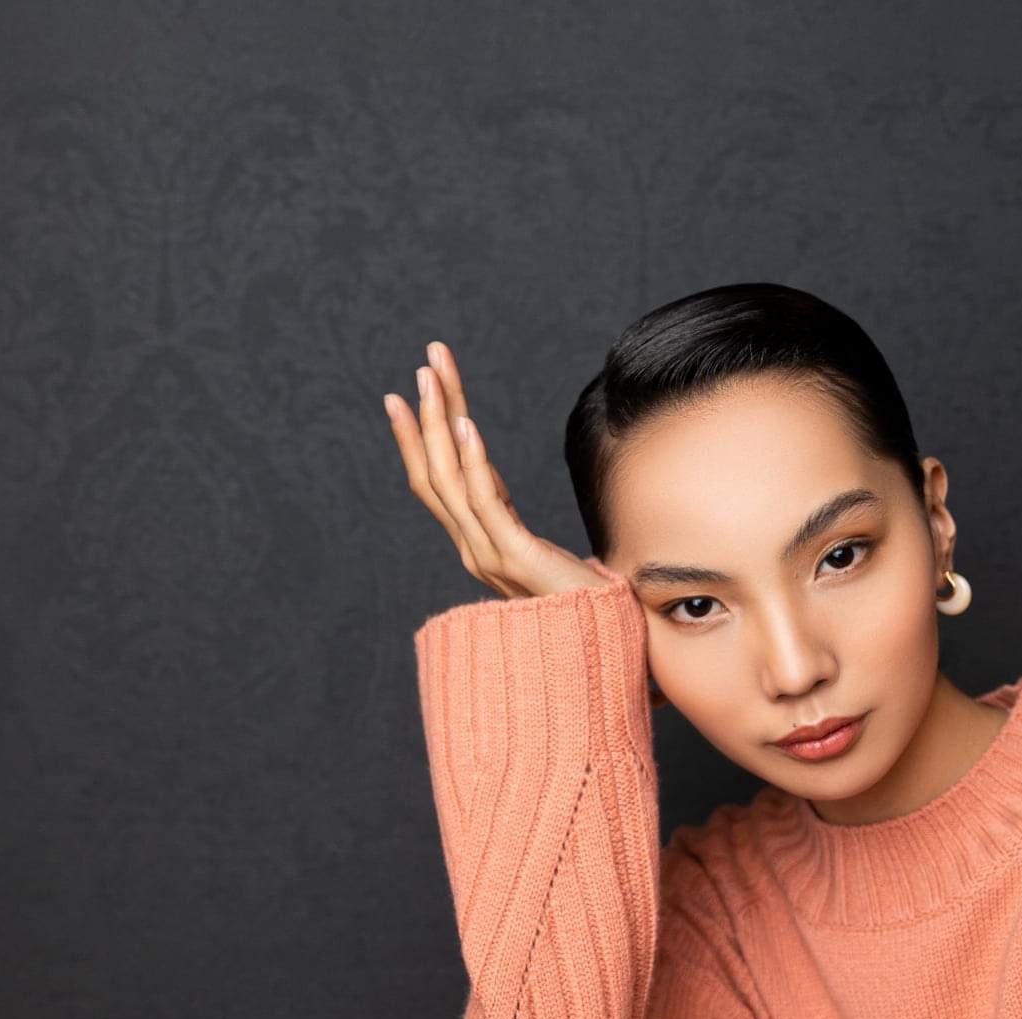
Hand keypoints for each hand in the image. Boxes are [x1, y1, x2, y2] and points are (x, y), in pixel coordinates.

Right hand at [383, 340, 614, 599]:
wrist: (607, 649)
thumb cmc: (584, 607)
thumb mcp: (543, 554)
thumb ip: (514, 525)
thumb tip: (498, 486)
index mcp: (478, 546)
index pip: (439, 484)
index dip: (422, 439)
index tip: (414, 394)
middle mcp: (474, 550)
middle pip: (436, 474)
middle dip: (427, 416)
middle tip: (423, 365)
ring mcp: (490, 557)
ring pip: (450, 482)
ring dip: (440, 424)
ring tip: (433, 377)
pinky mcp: (516, 560)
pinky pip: (486, 505)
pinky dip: (474, 463)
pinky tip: (468, 425)